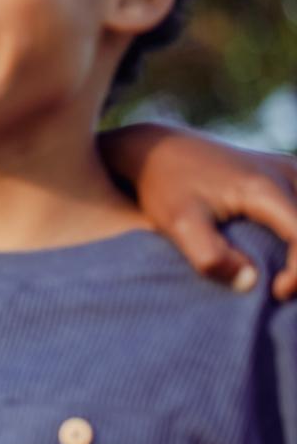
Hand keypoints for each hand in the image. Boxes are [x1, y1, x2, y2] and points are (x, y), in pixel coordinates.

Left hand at [104, 124, 296, 298]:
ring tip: (283, 276)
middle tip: (280, 290)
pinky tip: (282, 257)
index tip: (276, 293)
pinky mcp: (289, 174)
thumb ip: (210, 256)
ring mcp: (292, 170)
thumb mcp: (177, 224)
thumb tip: (249, 283)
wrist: (160, 150)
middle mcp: (288, 173)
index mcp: (264, 189)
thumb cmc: (166, 187)